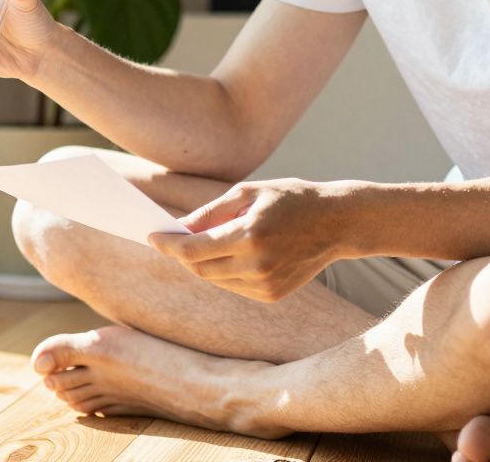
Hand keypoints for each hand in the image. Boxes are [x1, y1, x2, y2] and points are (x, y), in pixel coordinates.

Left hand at [148, 178, 358, 301]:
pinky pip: (234, 286)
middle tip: (169, 239)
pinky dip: (223, 272)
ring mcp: (266, 284)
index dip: (167, 245)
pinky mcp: (273, 295)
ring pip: (215, 280)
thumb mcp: (248, 193)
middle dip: (180, 255)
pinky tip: (229, 254)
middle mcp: (257, 266)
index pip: (193, 250)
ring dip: (201, 264)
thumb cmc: (290, 199)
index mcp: (250, 236)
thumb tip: (178, 227)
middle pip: (200, 269)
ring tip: (199, 243)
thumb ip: (210, 212)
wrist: (338, 223)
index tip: (151, 236)